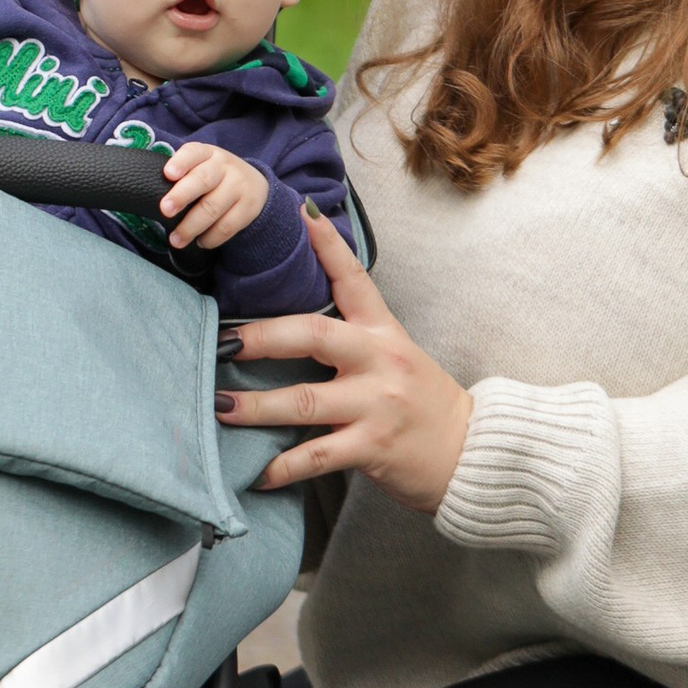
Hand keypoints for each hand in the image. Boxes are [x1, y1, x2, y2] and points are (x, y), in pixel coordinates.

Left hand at [158, 140, 268, 251]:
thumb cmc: (213, 176)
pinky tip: (200, 242)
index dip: (180, 163)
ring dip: (191, 226)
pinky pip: (228, 225)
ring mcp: (239, 186)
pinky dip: (211, 237)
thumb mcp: (200, 166)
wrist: (254, 183)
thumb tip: (148, 194)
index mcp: (206, 153)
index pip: (192, 153)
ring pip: (213, 207)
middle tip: (165, 210)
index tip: (168, 174)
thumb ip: (181, 175)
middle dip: (181, 195)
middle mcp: (224, 166)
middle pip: (202, 180)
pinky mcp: (249, 207)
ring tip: (176, 240)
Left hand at [212, 207, 472, 512]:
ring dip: (255, 407)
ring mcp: (376, 404)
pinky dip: (282, 468)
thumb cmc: (420, 401)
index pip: (353, 279)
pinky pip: (317, 456)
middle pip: (314, 335)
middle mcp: (380, 360)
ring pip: (305, 401)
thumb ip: (352, 337)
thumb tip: (291, 322)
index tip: (301, 212)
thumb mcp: (395, 355)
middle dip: (262, 337)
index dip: (327, 246)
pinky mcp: (372, 447)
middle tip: (222, 342)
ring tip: (219, 408)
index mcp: (383, 331)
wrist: (468, 451)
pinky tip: (256, 475)